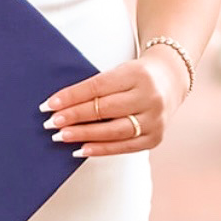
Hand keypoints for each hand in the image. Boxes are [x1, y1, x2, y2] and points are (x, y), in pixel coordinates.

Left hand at [41, 48, 189, 157]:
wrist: (171, 81)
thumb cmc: (135, 76)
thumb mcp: (119, 72)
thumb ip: (96, 88)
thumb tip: (60, 106)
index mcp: (137, 74)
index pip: (98, 87)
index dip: (72, 96)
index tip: (49, 104)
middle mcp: (149, 97)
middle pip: (105, 109)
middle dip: (74, 117)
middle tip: (50, 123)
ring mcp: (154, 119)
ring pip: (114, 130)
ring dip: (84, 134)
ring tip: (61, 136)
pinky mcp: (155, 138)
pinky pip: (124, 146)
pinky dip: (101, 149)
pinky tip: (81, 149)